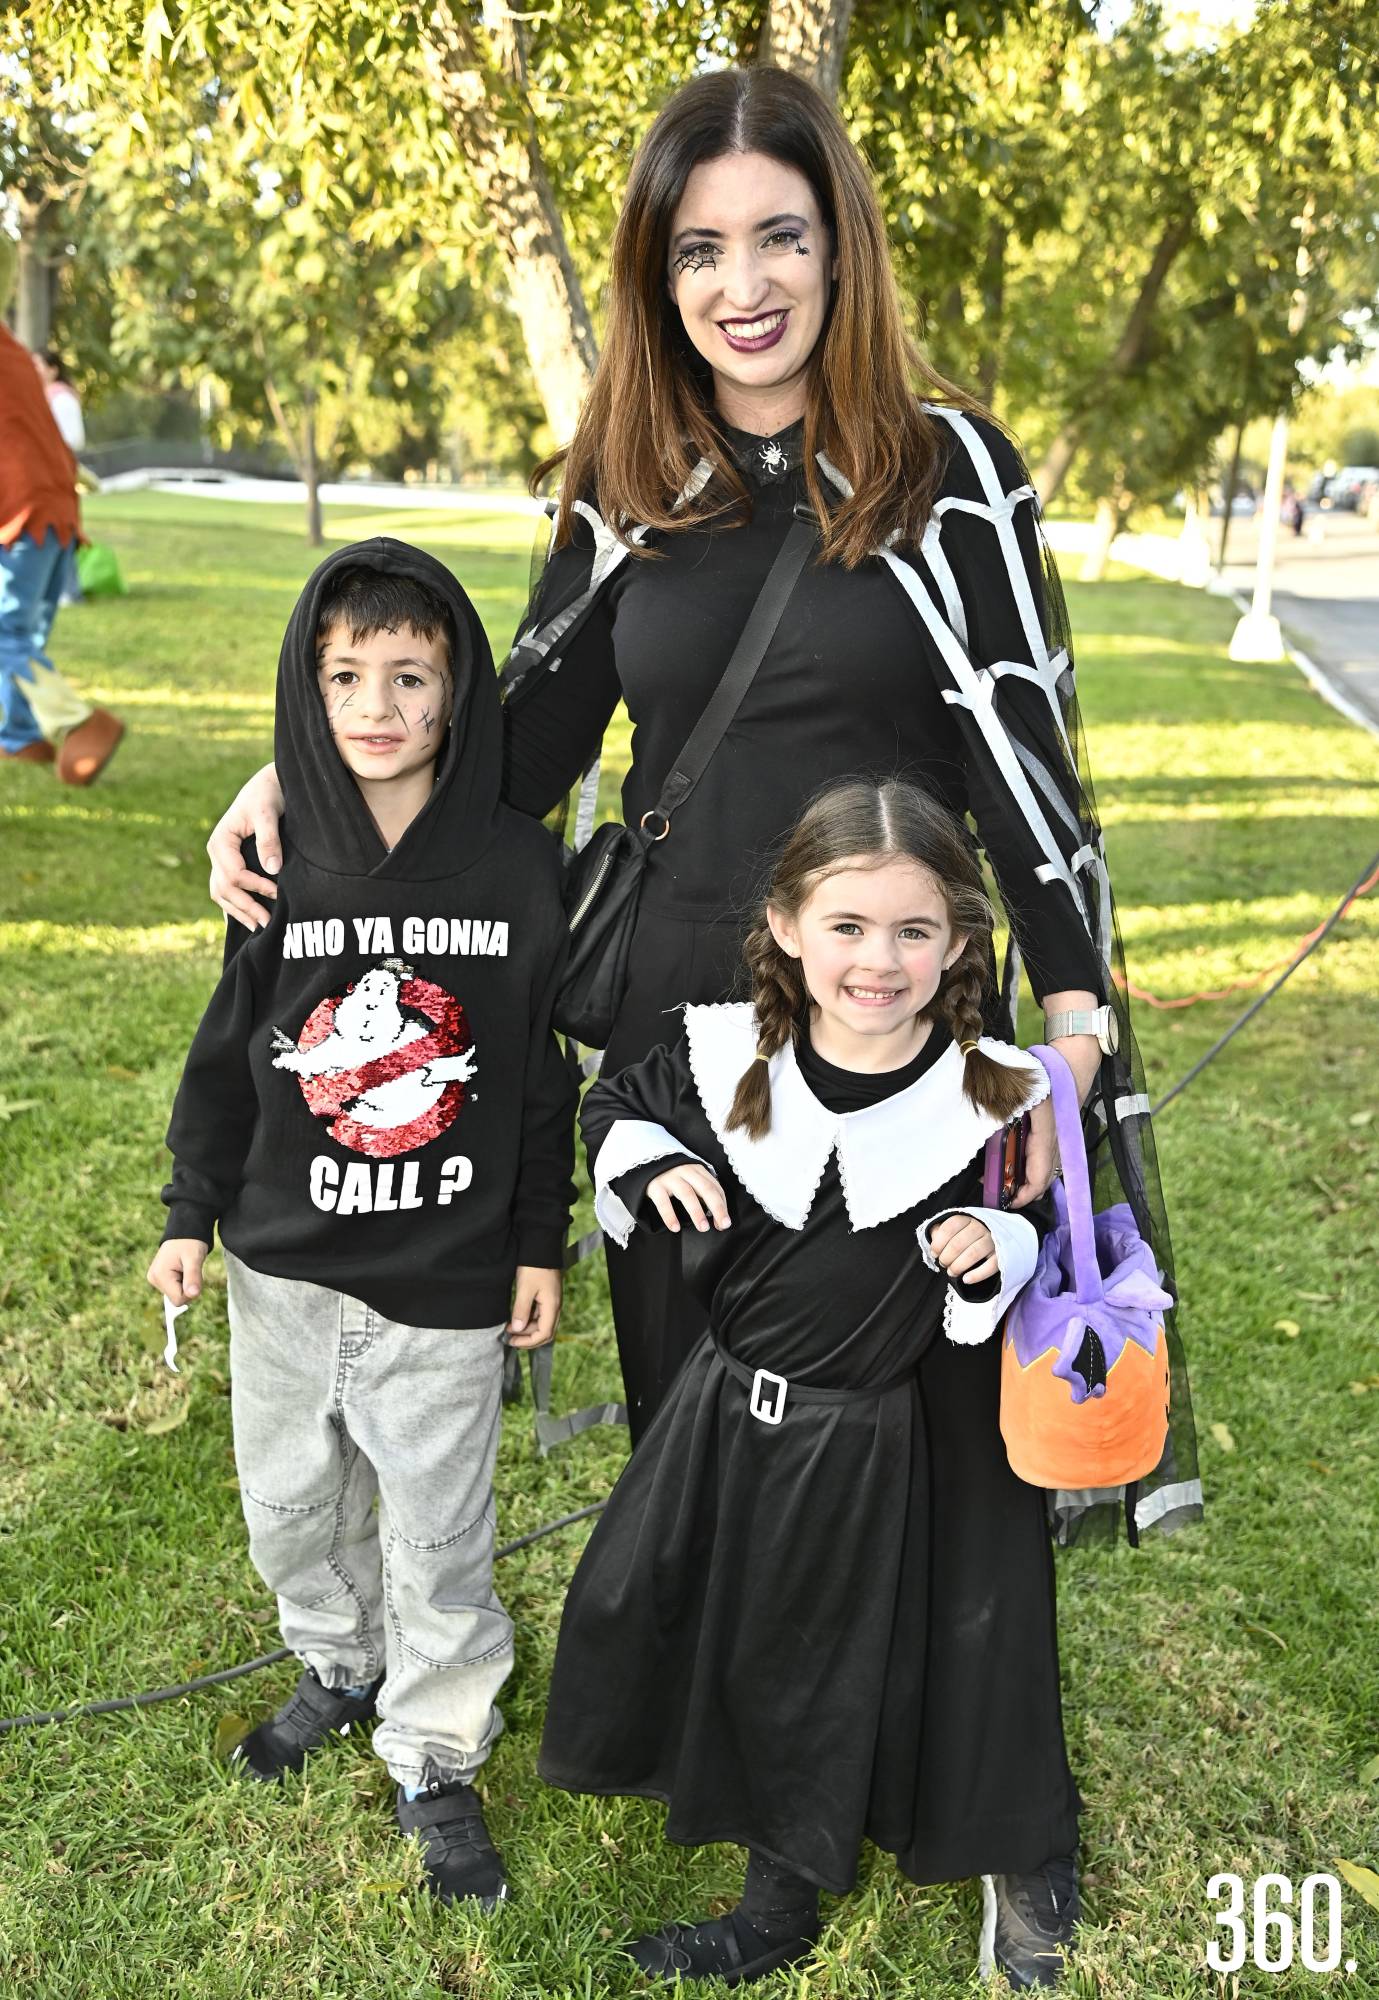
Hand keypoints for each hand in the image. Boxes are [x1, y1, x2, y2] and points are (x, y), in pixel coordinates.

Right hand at [147, 1238, 208, 1305]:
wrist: (184, 1233)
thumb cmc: (190, 1243)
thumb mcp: (194, 1259)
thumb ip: (193, 1277)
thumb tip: (193, 1295)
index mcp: (159, 1275)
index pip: (178, 1300)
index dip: (191, 1291)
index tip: (194, 1275)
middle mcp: (153, 1279)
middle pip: (177, 1299)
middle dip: (188, 1288)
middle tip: (190, 1269)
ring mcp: (155, 1279)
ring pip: (176, 1295)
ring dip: (186, 1285)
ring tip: (186, 1268)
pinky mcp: (159, 1279)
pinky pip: (175, 1290)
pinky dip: (183, 1283)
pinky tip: (182, 1271)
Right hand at [208, 763, 283, 930]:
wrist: (268, 785)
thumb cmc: (268, 794)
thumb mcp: (268, 812)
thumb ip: (269, 839)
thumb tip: (272, 870)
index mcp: (220, 841)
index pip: (233, 874)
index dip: (255, 887)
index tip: (278, 894)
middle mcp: (216, 853)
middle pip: (224, 889)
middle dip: (245, 908)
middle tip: (268, 924)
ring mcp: (221, 860)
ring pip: (221, 894)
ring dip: (238, 912)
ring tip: (259, 928)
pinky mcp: (230, 864)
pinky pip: (227, 890)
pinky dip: (235, 906)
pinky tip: (247, 920)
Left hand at [507, 1266, 561, 1347]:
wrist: (541, 1247)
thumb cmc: (534, 1267)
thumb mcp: (525, 1288)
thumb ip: (521, 1310)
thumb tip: (517, 1329)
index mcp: (552, 1307)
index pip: (544, 1334)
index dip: (528, 1342)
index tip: (512, 1341)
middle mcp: (555, 1307)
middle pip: (545, 1332)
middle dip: (528, 1339)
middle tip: (510, 1338)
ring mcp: (552, 1302)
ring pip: (542, 1324)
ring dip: (527, 1329)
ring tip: (510, 1327)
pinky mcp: (547, 1298)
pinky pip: (540, 1315)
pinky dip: (529, 1320)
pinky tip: (517, 1318)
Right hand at [646, 1163, 729, 1232]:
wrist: (644, 1163)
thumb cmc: (672, 1176)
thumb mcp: (689, 1177)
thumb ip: (702, 1191)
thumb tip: (715, 1214)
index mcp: (697, 1170)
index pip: (715, 1187)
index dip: (722, 1205)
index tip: (725, 1222)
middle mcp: (686, 1171)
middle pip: (706, 1189)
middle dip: (717, 1207)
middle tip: (723, 1225)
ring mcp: (670, 1178)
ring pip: (687, 1194)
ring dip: (697, 1212)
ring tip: (703, 1228)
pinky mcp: (655, 1185)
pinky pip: (663, 1202)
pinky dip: (669, 1215)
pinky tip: (675, 1228)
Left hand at [927, 1213, 998, 1285]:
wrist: (997, 1238)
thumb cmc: (969, 1236)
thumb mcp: (955, 1229)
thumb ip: (940, 1232)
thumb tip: (933, 1242)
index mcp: (967, 1219)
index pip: (949, 1228)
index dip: (938, 1243)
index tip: (934, 1253)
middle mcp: (980, 1227)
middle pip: (958, 1243)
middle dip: (946, 1257)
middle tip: (943, 1264)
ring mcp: (993, 1241)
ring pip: (972, 1254)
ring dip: (958, 1266)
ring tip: (951, 1272)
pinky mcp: (1002, 1255)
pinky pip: (990, 1266)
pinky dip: (977, 1275)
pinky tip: (966, 1279)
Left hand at [1009, 1032, 1099, 1208]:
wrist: (1073, 1060)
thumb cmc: (1045, 1074)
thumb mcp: (1019, 1094)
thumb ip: (1001, 1114)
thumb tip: (984, 1134)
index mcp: (1046, 1136)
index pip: (1039, 1178)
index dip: (1024, 1195)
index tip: (1007, 1201)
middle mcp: (1057, 1142)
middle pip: (1043, 1178)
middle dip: (1022, 1191)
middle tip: (998, 1193)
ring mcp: (1060, 1138)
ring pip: (1045, 1169)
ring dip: (1026, 1178)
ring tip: (1003, 1180)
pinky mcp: (1058, 1133)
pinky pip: (1046, 1157)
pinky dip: (1031, 1166)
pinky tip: (1015, 1161)